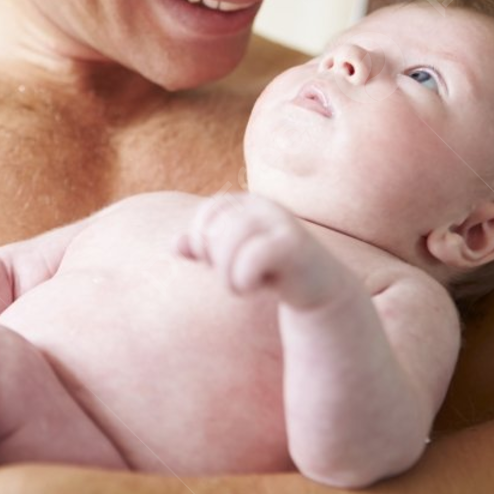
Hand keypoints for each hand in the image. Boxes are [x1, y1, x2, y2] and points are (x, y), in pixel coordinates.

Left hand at [178, 193, 351, 307]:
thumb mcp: (231, 259)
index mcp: (247, 204)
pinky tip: (253, 287)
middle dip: (215, 260)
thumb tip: (176, 245)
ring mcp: (281, 222)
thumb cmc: (269, 271)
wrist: (317, 289)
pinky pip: (253, 256)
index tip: (212, 262)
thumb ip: (202, 250)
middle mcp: (264, 206)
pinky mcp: (294, 245)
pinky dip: (243, 279)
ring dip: (227, 274)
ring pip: (230, 238)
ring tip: (239, 285)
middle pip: (216, 228)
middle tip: (232, 277)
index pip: (208, 213)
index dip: (201, 240)